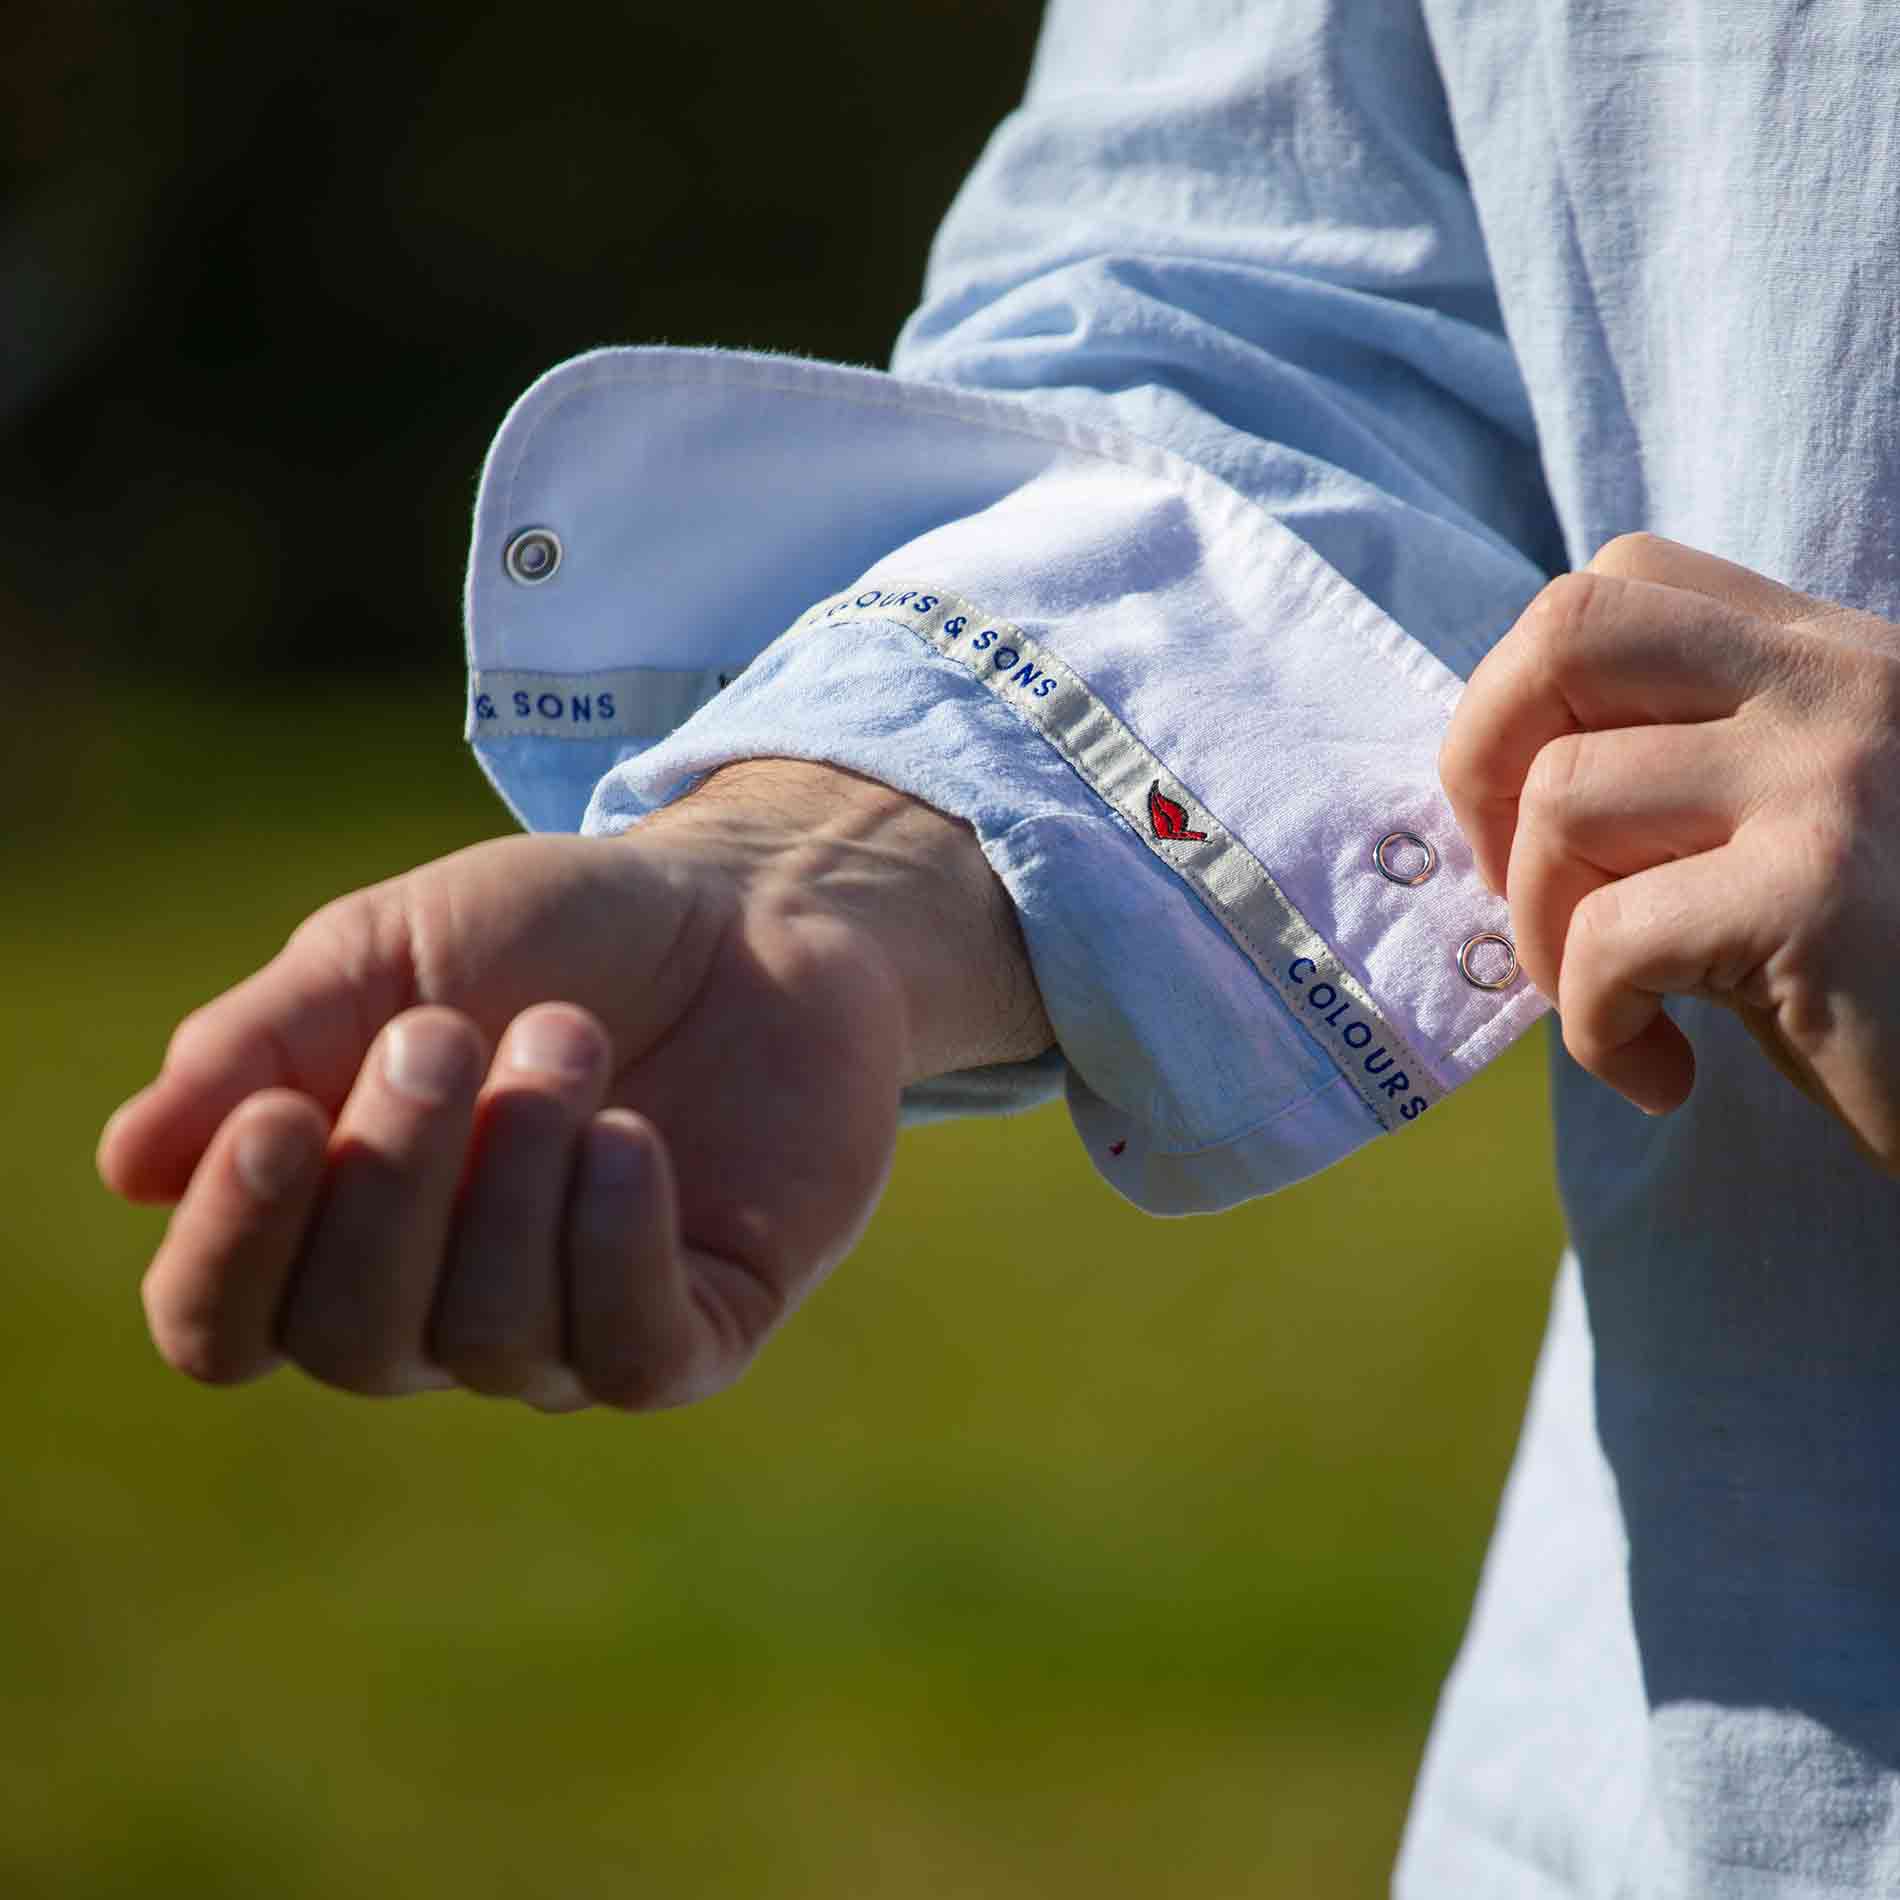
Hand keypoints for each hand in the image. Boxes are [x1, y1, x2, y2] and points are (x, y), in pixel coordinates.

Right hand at [98, 760, 1050, 1408]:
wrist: (752, 907)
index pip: (222, 1323)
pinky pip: (628, 1353)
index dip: (228, 1247)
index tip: (274, 1116)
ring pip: (492, 1339)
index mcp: (338, 1226)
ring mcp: (572, 1328)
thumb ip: (264, 1041)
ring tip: (570, 1034)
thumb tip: (131, 1165)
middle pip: (352, 1339)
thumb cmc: (561, 931)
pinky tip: (628, 1136)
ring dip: (518, 1174)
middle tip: (446, 1032)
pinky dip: (612, 1242)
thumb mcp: (393, 948)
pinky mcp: (699, 1327)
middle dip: (392, 1182)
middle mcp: (441, 1308)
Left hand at [1438, 533, 1899, 1170]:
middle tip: (1516, 885)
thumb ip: (1693, 765)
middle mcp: (1840, 683)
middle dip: (1479, 764)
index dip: (1525, 692)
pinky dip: (1596, 1031)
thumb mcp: (1806, 821)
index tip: (1531, 807)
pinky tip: (1660, 1073)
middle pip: (1564, 632)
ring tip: (1614, 1006)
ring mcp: (1836, 779)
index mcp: (1828, 655)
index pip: (1618, 581)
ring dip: (1542, 932)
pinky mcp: (1820, 899)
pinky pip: (1607, 940)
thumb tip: (1494, 777)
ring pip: (1562, 799)